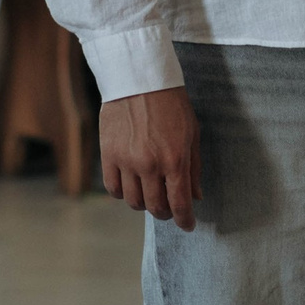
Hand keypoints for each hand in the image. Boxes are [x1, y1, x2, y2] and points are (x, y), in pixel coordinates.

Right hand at [99, 87, 201, 230]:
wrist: (139, 79)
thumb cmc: (171, 104)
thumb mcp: (192, 134)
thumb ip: (194, 168)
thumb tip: (195, 196)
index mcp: (175, 160)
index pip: (179, 204)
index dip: (185, 220)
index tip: (187, 225)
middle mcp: (149, 165)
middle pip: (155, 207)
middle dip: (165, 213)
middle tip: (168, 208)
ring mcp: (126, 161)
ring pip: (133, 202)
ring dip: (143, 204)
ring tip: (148, 195)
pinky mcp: (108, 154)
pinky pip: (112, 188)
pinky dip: (122, 193)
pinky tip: (129, 185)